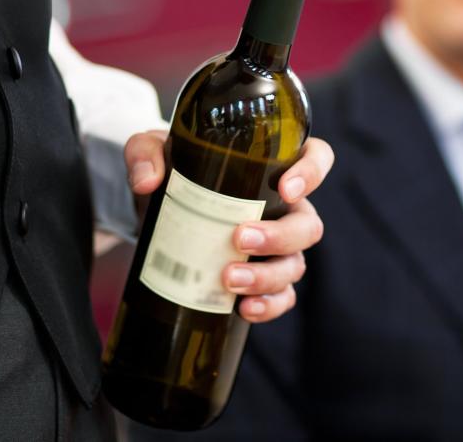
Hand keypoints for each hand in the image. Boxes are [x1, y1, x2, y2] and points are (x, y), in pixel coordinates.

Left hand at [125, 130, 332, 323]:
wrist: (156, 217)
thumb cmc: (171, 174)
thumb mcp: (152, 152)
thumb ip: (145, 154)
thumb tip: (148, 183)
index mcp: (272, 167)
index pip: (317, 158)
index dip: (312, 172)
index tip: (286, 187)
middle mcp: (284, 207)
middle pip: (308, 223)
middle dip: (279, 236)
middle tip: (240, 239)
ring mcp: (278, 248)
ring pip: (296, 264)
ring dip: (267, 276)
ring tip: (229, 279)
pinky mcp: (263, 281)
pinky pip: (282, 298)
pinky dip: (269, 306)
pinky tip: (244, 309)